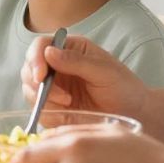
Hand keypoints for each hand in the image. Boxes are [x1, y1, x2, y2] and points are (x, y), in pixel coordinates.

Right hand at [20, 34, 148, 118]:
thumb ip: (76, 61)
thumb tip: (49, 52)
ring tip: (70, 104)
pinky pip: (40, 111)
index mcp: (69, 49)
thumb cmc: (124, 87)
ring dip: (44, 100)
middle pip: (28, 69)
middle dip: (37, 84)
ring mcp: (54, 88)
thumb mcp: (104, 71)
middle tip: (60, 97)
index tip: (41, 76)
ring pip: (30, 91)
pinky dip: (49, 113)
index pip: (40, 47)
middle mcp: (57, 66)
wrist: (134, 115)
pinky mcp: (54, 108)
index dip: (35, 60)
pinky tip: (69, 113)